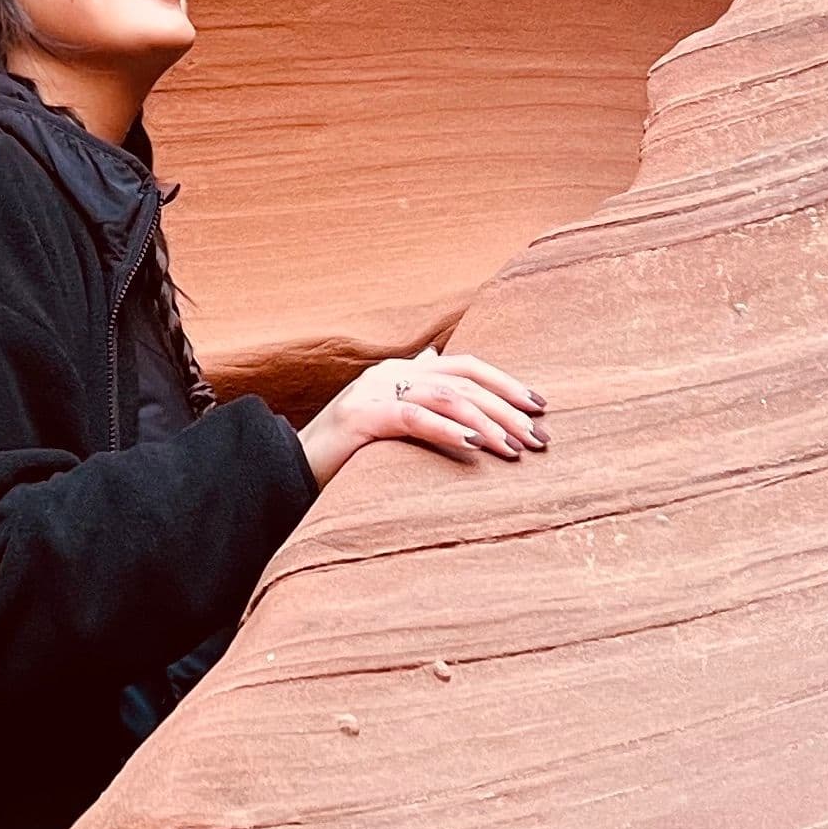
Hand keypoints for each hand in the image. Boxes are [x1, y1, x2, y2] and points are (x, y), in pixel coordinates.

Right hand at [300, 347, 547, 481]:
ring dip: (487, 423)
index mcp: (399, 371)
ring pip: (446, 396)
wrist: (287, 470)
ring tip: (514, 449)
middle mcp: (389, 373)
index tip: (540, 407)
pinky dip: (448, 429)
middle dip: (507, 408)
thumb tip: (435, 358)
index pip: (464, 367)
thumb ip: (412, 393)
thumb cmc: (342, 454)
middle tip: (540, 439)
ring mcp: (373, 392)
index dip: (505, 383)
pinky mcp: (361, 417)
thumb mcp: (383, 420)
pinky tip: (473, 446)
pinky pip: (413, 418)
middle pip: (463, 380)